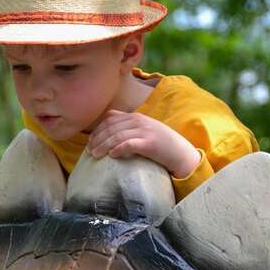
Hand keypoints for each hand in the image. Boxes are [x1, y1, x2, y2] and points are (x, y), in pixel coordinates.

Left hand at [86, 110, 200, 178]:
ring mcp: (145, 131)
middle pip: (111, 128)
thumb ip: (127, 120)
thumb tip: (109, 115)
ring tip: (95, 155)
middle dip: (97, 139)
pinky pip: (130, 144)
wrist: (181, 153)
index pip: (110, 120)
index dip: (97, 130)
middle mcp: (139, 121)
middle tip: (89, 151)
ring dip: (103, 146)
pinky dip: (119, 148)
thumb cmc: (160, 142)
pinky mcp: (150, 143)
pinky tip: (112, 155)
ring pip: (117, 136)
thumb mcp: (144, 127)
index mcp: (136, 117)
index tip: (89, 141)